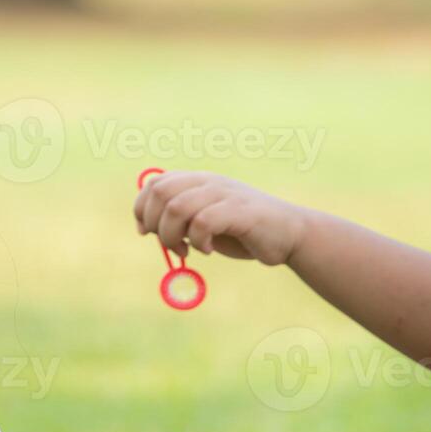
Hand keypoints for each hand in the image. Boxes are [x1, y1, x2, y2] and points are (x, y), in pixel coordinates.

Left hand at [133, 170, 312, 266]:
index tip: (146, 232)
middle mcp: (208, 182)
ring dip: (173, 236)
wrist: (288, 234)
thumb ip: (178, 221)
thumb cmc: (243, 232)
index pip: (154, 184)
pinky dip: (198, 241)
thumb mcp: (204, 223)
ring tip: (188, 250)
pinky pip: (202, 222)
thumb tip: (145, 227)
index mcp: (197, 181)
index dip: (142, 209)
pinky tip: (209, 250)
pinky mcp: (239, 210)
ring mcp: (224, 194)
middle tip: (171, 245)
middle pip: (160, 193)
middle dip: (155, 224)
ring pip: (176, 207)